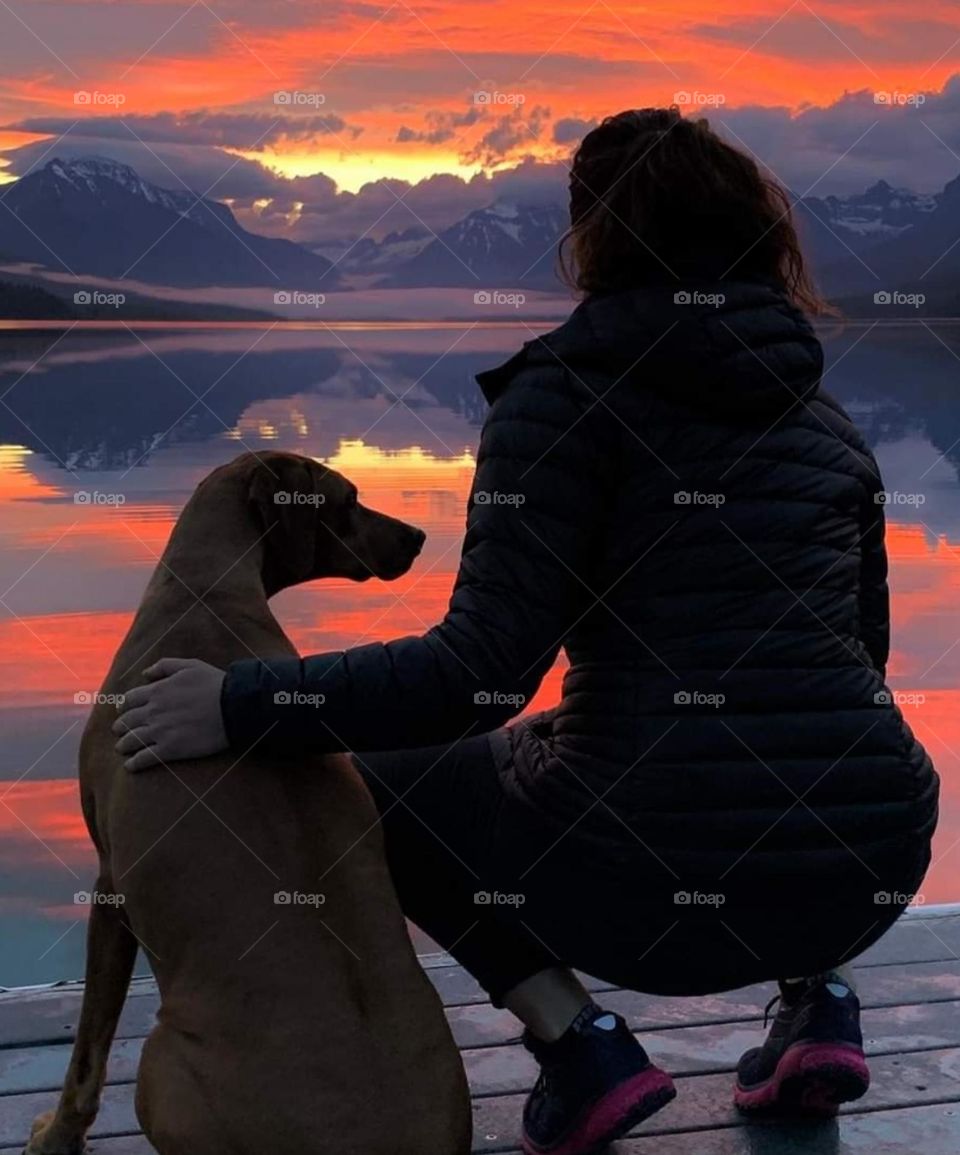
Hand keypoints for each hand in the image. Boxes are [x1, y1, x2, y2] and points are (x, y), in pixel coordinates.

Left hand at [112, 658, 228, 771]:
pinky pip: (144, 758)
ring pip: (131, 740)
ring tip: (122, 749)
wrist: (233, 707)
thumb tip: (144, 673)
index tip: (122, 711)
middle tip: (120, 731)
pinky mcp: (170, 749)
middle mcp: (153, 711)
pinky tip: (130, 766)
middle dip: (120, 727)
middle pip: (126, 721)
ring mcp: (160, 731)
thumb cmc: (215, 684)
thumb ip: (164, 666)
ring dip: (123, 745)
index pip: (129, 700)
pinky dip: (134, 763)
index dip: (123, 707)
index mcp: (157, 691)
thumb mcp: (190, 665)